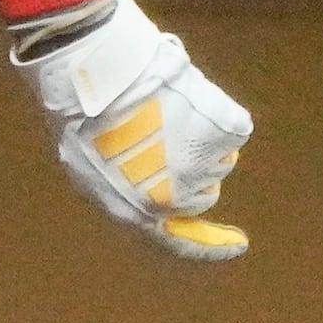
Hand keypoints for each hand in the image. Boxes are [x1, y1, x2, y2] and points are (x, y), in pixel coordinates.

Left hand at [16, 0, 250, 258]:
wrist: (102, 75)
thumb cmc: (85, 115)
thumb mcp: (91, 166)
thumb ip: (127, 190)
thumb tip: (156, 201)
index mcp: (135, 211)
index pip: (179, 242)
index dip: (210, 247)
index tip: (238, 245)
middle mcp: (174, 198)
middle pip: (201, 193)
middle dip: (190, 170)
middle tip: (162, 132)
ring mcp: (202, 166)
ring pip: (217, 159)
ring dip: (198, 138)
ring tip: (163, 110)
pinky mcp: (225, 134)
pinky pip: (230, 129)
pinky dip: (215, 115)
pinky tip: (185, 97)